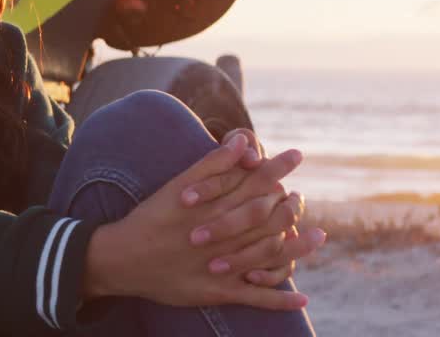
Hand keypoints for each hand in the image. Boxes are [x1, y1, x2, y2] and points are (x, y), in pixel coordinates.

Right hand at [83, 136, 308, 310]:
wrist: (122, 258)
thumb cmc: (151, 218)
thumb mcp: (177, 185)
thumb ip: (213, 163)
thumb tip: (244, 141)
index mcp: (213, 206)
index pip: (255, 182)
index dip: (277, 168)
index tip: (296, 156)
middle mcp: (222, 233)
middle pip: (268, 216)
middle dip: (290, 204)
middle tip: (301, 197)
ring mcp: (222, 264)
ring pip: (270, 254)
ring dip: (298, 246)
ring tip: (318, 236)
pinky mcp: (218, 290)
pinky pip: (256, 298)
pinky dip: (280, 298)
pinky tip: (302, 298)